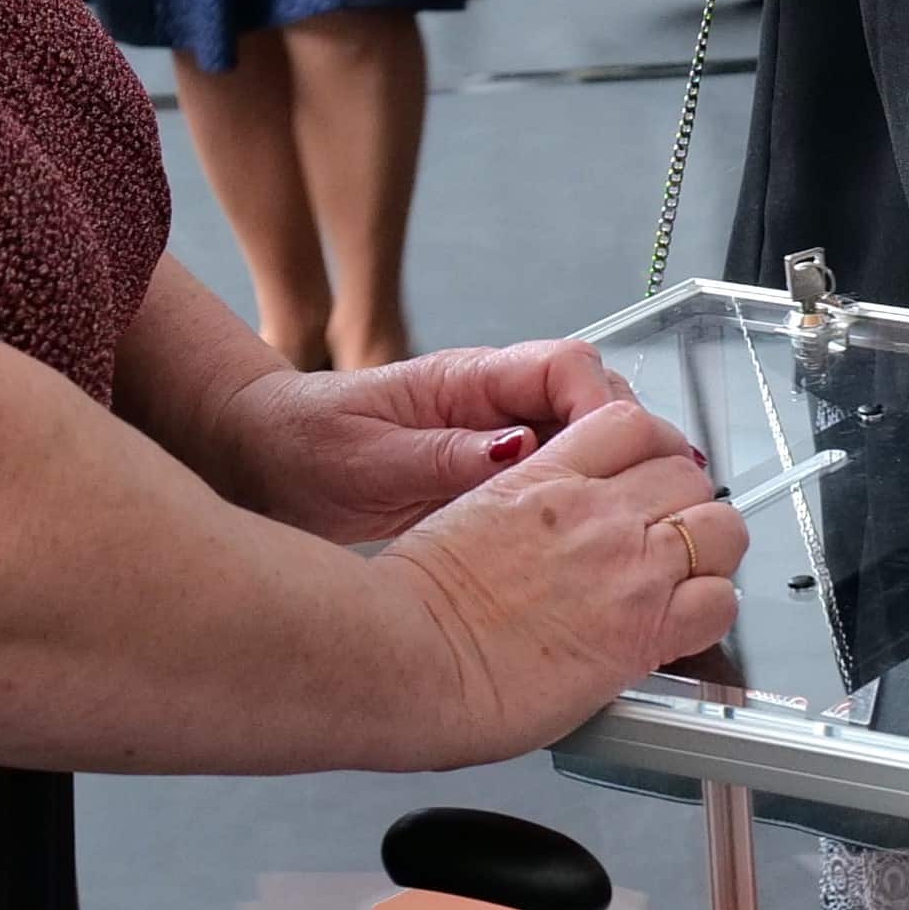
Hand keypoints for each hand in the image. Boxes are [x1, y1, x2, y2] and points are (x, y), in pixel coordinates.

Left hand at [210, 337, 643, 542]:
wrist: (266, 460)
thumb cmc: (306, 446)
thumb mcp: (370, 459)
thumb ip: (444, 454)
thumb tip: (517, 449)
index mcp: (468, 379)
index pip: (567, 367)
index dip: (603, 406)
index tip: (616, 451)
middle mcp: (493, 400)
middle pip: (596, 400)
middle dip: (629, 443)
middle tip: (643, 498)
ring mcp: (497, 436)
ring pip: (584, 442)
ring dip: (610, 474)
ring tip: (625, 525)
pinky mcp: (492, 475)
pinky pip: (555, 478)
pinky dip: (579, 502)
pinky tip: (586, 542)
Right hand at [384, 394, 749, 738]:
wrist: (401, 654)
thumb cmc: (409, 603)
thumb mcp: (465, 515)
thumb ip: (519, 507)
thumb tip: (534, 530)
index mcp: (546, 475)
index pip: (634, 426)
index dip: (652, 454)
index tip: (648, 480)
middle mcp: (598, 512)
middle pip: (686, 475)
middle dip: (683, 504)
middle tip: (667, 538)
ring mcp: (628, 566)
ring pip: (721, 528)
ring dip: (710, 552)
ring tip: (683, 581)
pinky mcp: (643, 628)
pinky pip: (721, 602)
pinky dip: (712, 610)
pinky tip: (682, 625)